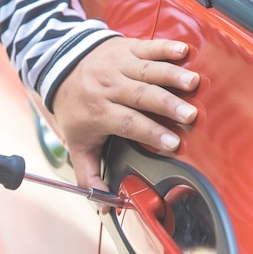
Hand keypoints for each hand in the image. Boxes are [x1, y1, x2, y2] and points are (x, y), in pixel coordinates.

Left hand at [51, 37, 198, 198]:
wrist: (60, 65)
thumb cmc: (74, 108)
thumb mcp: (76, 144)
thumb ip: (89, 175)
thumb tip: (103, 206)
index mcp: (98, 111)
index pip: (127, 123)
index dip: (150, 133)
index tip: (172, 143)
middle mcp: (109, 86)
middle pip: (140, 96)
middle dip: (167, 105)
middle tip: (189, 115)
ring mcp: (119, 65)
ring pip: (148, 70)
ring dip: (171, 76)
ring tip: (193, 83)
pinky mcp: (127, 48)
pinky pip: (148, 47)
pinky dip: (166, 48)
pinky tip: (184, 52)